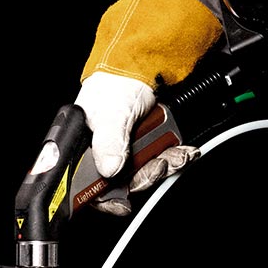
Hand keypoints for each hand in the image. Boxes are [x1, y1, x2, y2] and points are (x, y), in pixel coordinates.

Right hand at [73, 74, 200, 215]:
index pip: (89, 185)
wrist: (145, 63)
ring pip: (145, 172)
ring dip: (164, 166)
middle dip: (146, 177)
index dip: (106, 198)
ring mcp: (128, 148)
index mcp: (84, 148)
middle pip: (123, 182)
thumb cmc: (116, 83)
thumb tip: (110, 168)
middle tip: (160, 165)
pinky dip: (173, 156)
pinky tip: (183, 151)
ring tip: (177, 155)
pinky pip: (161, 158)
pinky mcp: (149, 144)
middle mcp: (105, 151)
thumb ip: (108, 141)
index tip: (122, 204)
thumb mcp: (110, 113)